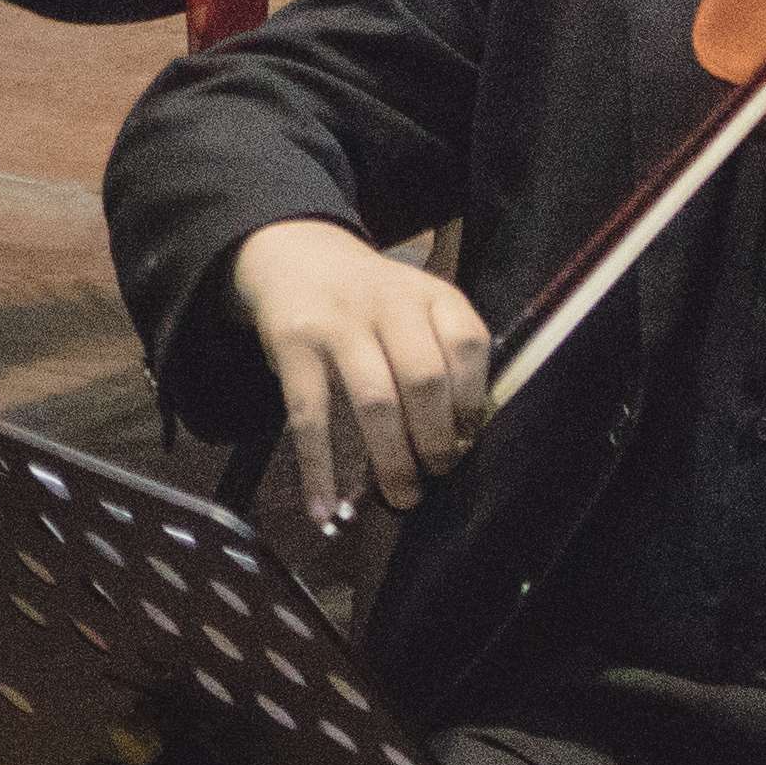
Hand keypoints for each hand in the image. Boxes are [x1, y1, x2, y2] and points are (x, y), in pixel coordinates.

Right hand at [226, 220, 494, 523]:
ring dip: (391, 459)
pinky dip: (318, 468)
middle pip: (423, 379)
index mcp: (432, 295)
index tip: (470, 440)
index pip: (468, 345)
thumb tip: (463, 438)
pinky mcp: (293, 346)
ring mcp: (338, 324)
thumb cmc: (374, 299)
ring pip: (374, 401)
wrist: (296, 257)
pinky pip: (310, 416)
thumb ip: (442, 351)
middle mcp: (389, 304)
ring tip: (402, 497)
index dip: (472, 398)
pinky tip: (324, 507)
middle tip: (438, 475)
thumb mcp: (417, 304)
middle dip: (435, 438)